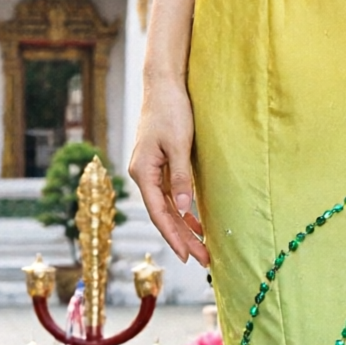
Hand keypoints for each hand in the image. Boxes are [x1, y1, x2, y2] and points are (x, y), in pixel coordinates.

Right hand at [129, 77, 209, 267]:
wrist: (164, 85)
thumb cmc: (171, 110)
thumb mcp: (179, 145)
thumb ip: (180, 178)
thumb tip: (184, 209)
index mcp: (143, 172)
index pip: (158, 213)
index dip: (173, 236)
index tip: (186, 256)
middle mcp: (143, 175)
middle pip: (163, 214)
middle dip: (182, 238)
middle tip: (203, 259)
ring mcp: (151, 170)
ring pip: (167, 207)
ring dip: (184, 227)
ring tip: (202, 247)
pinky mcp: (160, 164)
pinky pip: (170, 195)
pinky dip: (183, 209)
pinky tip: (195, 221)